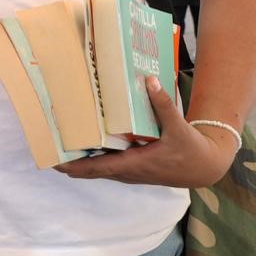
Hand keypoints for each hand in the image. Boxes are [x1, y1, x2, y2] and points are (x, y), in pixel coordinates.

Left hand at [54, 76, 237, 187]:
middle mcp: (130, 172)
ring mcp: (132, 174)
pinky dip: (96, 162)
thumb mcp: (178, 127)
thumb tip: (149, 80)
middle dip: (71, 164)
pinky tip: (87, 150)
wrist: (206, 167)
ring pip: (100, 171)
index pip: (98, 168)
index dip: (76, 166)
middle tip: (49, 153)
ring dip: (82, 163)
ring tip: (62, 149)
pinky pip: (110, 168)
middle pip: (93, 171)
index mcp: (136, 163)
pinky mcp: (136, 171)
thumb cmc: (191, 149)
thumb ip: (163, 104)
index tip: (57, 163)